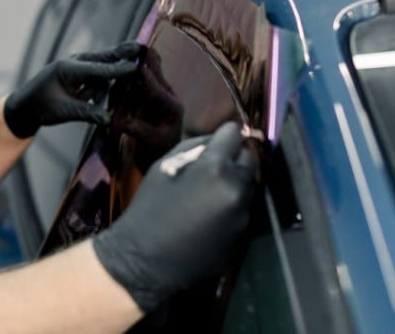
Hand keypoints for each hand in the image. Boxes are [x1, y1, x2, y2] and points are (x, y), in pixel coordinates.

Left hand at [3, 42, 142, 138]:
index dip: (117, 68)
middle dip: (123, 52)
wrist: (25, 105)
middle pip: (105, 58)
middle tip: (143, 47)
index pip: (98, 69)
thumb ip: (86, 113)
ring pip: (104, 71)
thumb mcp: (62, 111)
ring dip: (110, 79)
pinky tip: (105, 93)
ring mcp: (79, 68)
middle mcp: (76, 64)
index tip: (135, 67)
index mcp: (68, 69)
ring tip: (108, 88)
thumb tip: (109, 119)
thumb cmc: (40, 106)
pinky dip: (105, 84)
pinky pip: (100, 78)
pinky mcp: (82, 75)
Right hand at [92, 122, 255, 310]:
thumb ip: (193, 147)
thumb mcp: (163, 167)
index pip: (234, 136)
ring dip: (235, 183)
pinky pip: (243, 211)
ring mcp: (243, 216)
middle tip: (213, 167)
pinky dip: (232, 207)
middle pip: (249, 160)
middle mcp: (236, 189)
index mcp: (214, 169)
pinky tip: (210, 216)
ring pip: (248, 187)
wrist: (146, 260)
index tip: (221, 138)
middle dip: (234, 159)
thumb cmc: (149, 209)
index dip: (226, 134)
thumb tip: (218, 138)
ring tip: (209, 194)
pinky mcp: (243, 237)